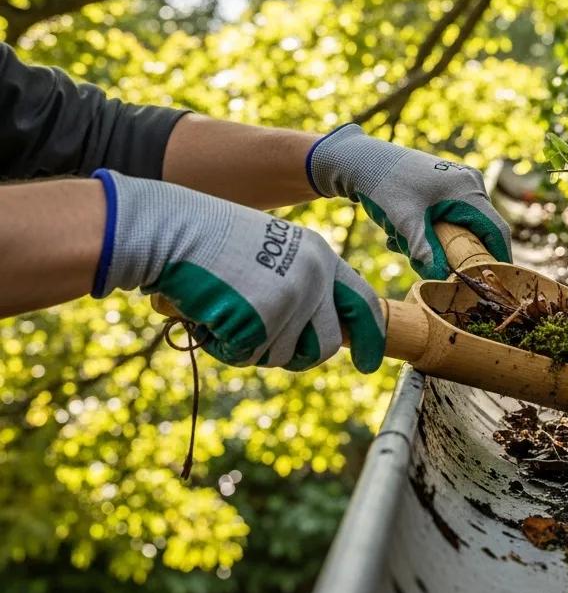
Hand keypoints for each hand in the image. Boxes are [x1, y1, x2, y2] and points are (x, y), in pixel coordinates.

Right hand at [91, 170, 384, 372]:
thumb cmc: (212, 243)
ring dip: (251, 346)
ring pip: (281, 356)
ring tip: (226, 310)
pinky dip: (223, 345)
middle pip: (326, 344)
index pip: (363, 302)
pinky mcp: (262, 320)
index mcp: (320, 255)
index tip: (368, 363)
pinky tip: (210, 313)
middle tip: (264, 343)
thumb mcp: (273, 252)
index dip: (369, 336)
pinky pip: (246, 356)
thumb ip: (300, 284)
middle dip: (298, 355)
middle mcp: (315, 276)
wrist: (174, 230)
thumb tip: (314, 337)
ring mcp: (291, 298)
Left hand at [306, 124, 511, 279]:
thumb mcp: (405, 222)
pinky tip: (400, 234)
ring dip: (436, 243)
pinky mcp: (445, 187)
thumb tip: (442, 280)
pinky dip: (430, 231)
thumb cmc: (385, 185)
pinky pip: (448, 217)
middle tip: (433, 268)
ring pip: (460, 226)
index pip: (496, 231)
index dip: (498, 259)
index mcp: (468, 190)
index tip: (493, 284)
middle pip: (478, 230)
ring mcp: (458, 184)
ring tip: (402, 244)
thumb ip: (425, 251)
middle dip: (455, 253)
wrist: (362, 160)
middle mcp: (470, 184)